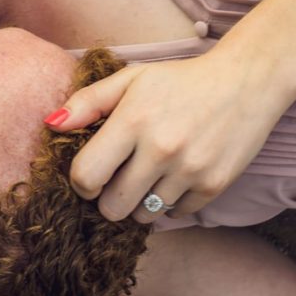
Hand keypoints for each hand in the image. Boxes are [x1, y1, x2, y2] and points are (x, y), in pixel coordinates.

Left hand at [56, 39, 289, 222]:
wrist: (245, 82)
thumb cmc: (180, 81)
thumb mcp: (132, 79)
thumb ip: (88, 101)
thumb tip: (51, 124)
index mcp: (133, 120)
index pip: (86, 177)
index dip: (81, 182)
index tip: (91, 174)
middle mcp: (160, 148)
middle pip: (112, 208)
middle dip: (109, 198)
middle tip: (121, 177)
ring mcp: (189, 171)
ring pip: (143, 216)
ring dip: (140, 201)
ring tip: (151, 173)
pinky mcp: (214, 186)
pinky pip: (175, 215)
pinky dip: (171, 202)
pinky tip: (177, 175)